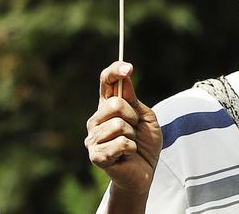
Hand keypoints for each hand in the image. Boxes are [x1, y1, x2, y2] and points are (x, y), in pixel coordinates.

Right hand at [85, 62, 161, 201]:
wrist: (144, 171)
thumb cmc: (145, 143)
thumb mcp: (145, 116)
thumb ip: (133, 100)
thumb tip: (124, 79)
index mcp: (108, 106)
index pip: (106, 81)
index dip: (115, 71)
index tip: (129, 68)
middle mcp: (96, 119)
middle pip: (115, 104)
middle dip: (133, 116)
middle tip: (135, 129)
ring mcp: (93, 138)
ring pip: (119, 125)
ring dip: (133, 136)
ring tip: (130, 144)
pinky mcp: (96, 155)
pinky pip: (121, 143)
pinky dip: (131, 148)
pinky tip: (126, 155)